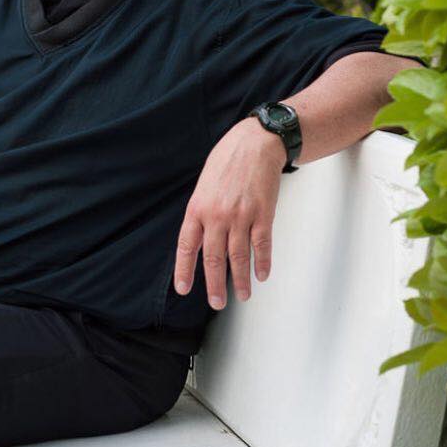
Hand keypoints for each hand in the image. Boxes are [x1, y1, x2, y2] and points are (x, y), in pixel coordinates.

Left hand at [174, 117, 284, 309]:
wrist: (255, 143)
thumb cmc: (228, 160)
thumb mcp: (204, 184)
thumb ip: (201, 212)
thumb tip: (200, 238)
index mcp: (198, 208)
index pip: (187, 246)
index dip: (185, 270)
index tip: (184, 289)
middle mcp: (217, 215)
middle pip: (214, 258)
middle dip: (215, 285)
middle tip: (216, 303)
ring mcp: (241, 216)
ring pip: (239, 257)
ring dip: (240, 280)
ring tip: (242, 295)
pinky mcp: (263, 214)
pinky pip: (262, 245)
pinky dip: (262, 263)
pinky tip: (261, 275)